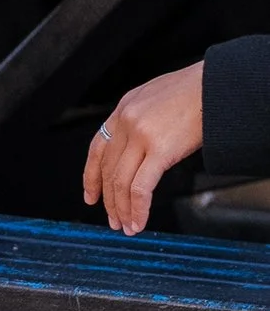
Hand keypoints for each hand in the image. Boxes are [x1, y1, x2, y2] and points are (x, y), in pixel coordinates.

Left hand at [83, 60, 205, 233]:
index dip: (91, 176)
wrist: (219, 84)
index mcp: (124, 108)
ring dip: (122, 209)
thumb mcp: (157, 97)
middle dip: (109, 200)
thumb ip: (143, 119)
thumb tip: (142, 147)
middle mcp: (126, 121)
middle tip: (113, 220)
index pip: (98, 148)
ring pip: (121, 182)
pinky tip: (138, 222)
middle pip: (108, 169)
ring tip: (126, 226)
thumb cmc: (197, 90)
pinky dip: (137, 209)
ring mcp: (140, 135)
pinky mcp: (159, 149)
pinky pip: (140, 187)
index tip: (91, 195)